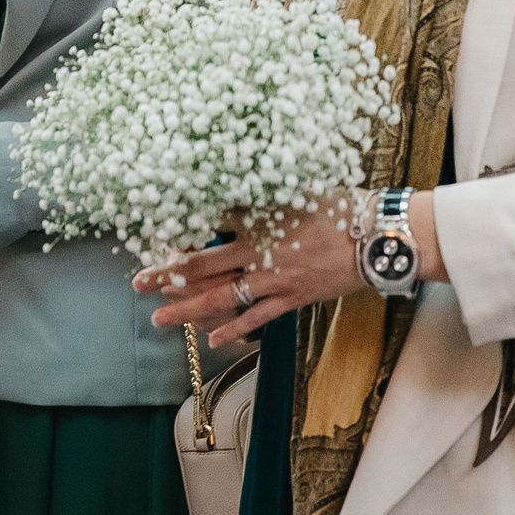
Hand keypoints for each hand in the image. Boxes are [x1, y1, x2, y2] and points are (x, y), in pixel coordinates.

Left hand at [136, 198, 393, 349]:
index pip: (206, 227)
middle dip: (167, 275)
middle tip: (138, 283)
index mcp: (257, 218)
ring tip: (158, 318)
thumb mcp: (296, 189)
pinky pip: (256, 316)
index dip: (178, 235)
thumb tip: (238, 175)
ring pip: (222, 296)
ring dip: (187, 308)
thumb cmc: (340, 205)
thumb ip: (264, 192)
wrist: (375, 235)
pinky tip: (211, 338)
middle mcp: (259, 250)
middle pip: (202, 265)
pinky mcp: (292, 297)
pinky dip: (233, 328)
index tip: (153, 240)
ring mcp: (274, 278)